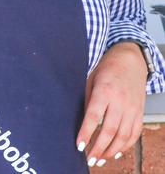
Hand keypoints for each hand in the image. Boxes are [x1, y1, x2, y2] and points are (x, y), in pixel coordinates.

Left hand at [77, 42, 146, 166]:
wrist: (131, 60)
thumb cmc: (107, 68)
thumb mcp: (91, 79)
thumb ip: (88, 100)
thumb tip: (84, 121)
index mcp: (104, 91)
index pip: (94, 116)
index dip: (86, 133)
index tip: (79, 145)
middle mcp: (120, 101)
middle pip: (110, 130)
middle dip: (98, 148)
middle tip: (89, 159)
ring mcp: (132, 108)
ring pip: (123, 136)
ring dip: (111, 151)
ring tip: (100, 159)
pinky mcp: (139, 112)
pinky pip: (134, 133)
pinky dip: (126, 145)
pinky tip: (116, 152)